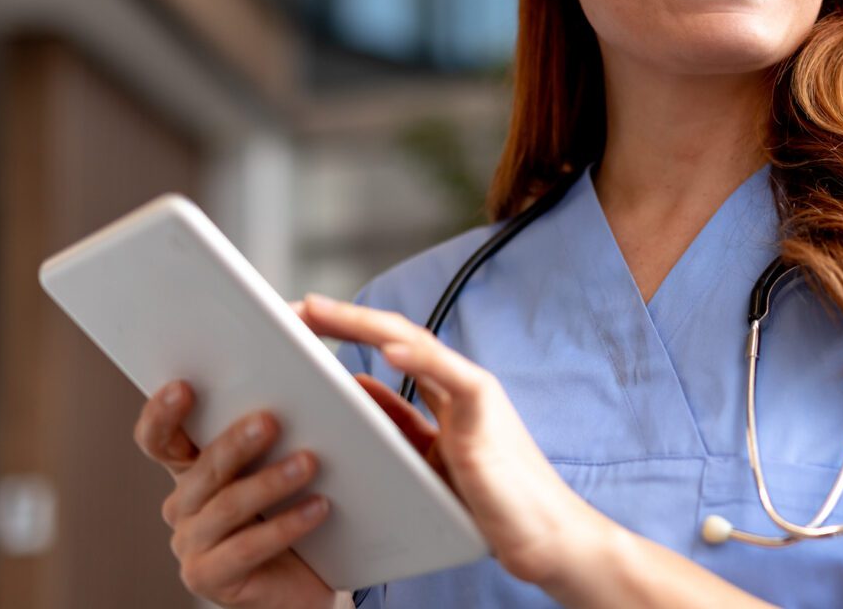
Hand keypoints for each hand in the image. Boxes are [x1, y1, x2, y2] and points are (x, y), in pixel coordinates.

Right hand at [132, 382, 335, 607]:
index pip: (161, 440)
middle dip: (235, 443)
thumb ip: (281, 431)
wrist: (305, 582)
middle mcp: (184, 507)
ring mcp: (191, 545)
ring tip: (309, 464)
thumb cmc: (293, 513)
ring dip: (270, 482)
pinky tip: (317, 508)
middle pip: (202, 470)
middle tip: (270, 421)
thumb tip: (315, 387)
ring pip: (227, 506)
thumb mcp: (282, 465)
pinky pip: (247, 548)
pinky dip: (285, 525)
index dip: (162, 414)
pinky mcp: (209, 578)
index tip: (184, 387)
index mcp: (193, 471)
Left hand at [294, 293, 608, 589]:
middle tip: (299, 307)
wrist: (543, 536)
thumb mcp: (428, 461)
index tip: (305, 321)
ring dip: (364, 325)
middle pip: (395, 336)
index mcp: (447, 396)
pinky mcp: (485, 411)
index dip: (350, 331)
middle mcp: (460, 385)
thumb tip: (357, 392)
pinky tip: (386, 349)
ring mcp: (474, 394)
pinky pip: (449, 377)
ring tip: (322, 313)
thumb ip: (400, 425)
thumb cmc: (492, 505)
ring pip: (413, 343)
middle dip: (345, 319)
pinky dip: (417, 360)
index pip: (391, 348)